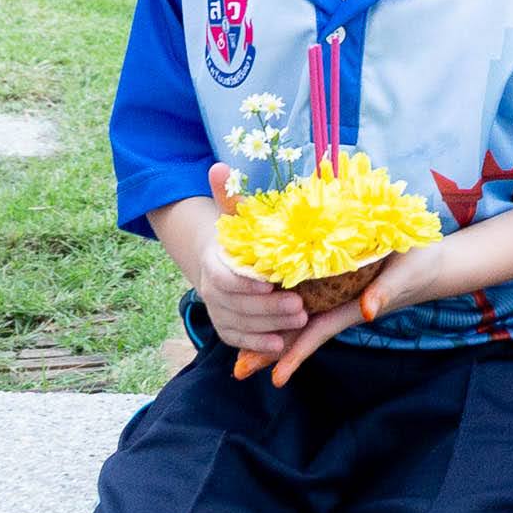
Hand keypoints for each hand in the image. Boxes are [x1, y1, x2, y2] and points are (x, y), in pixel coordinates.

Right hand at [191, 165, 309, 362]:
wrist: (219, 260)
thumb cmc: (236, 236)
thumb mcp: (234, 216)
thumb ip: (229, 196)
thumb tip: (218, 167)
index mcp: (215, 264)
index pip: (227, 278)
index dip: (247, 284)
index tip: (272, 282)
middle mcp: (212, 291)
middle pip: (237, 306)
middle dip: (267, 308)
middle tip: (300, 307)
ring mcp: (218, 312)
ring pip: (239, 325)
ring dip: (268, 327)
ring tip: (300, 322)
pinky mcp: (227, 327)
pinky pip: (238, 340)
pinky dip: (257, 344)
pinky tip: (281, 345)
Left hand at [259, 235, 458, 386]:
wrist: (431, 261)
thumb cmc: (418, 266)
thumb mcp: (404, 276)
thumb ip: (385, 293)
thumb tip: (366, 312)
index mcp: (350, 307)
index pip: (315, 333)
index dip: (294, 352)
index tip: (275, 377)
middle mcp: (338, 307)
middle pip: (298, 335)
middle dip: (269, 353)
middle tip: (238, 371)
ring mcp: (335, 298)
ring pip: (297, 322)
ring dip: (270, 336)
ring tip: (241, 355)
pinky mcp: (335, 284)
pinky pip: (303, 301)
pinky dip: (281, 310)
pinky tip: (263, 312)